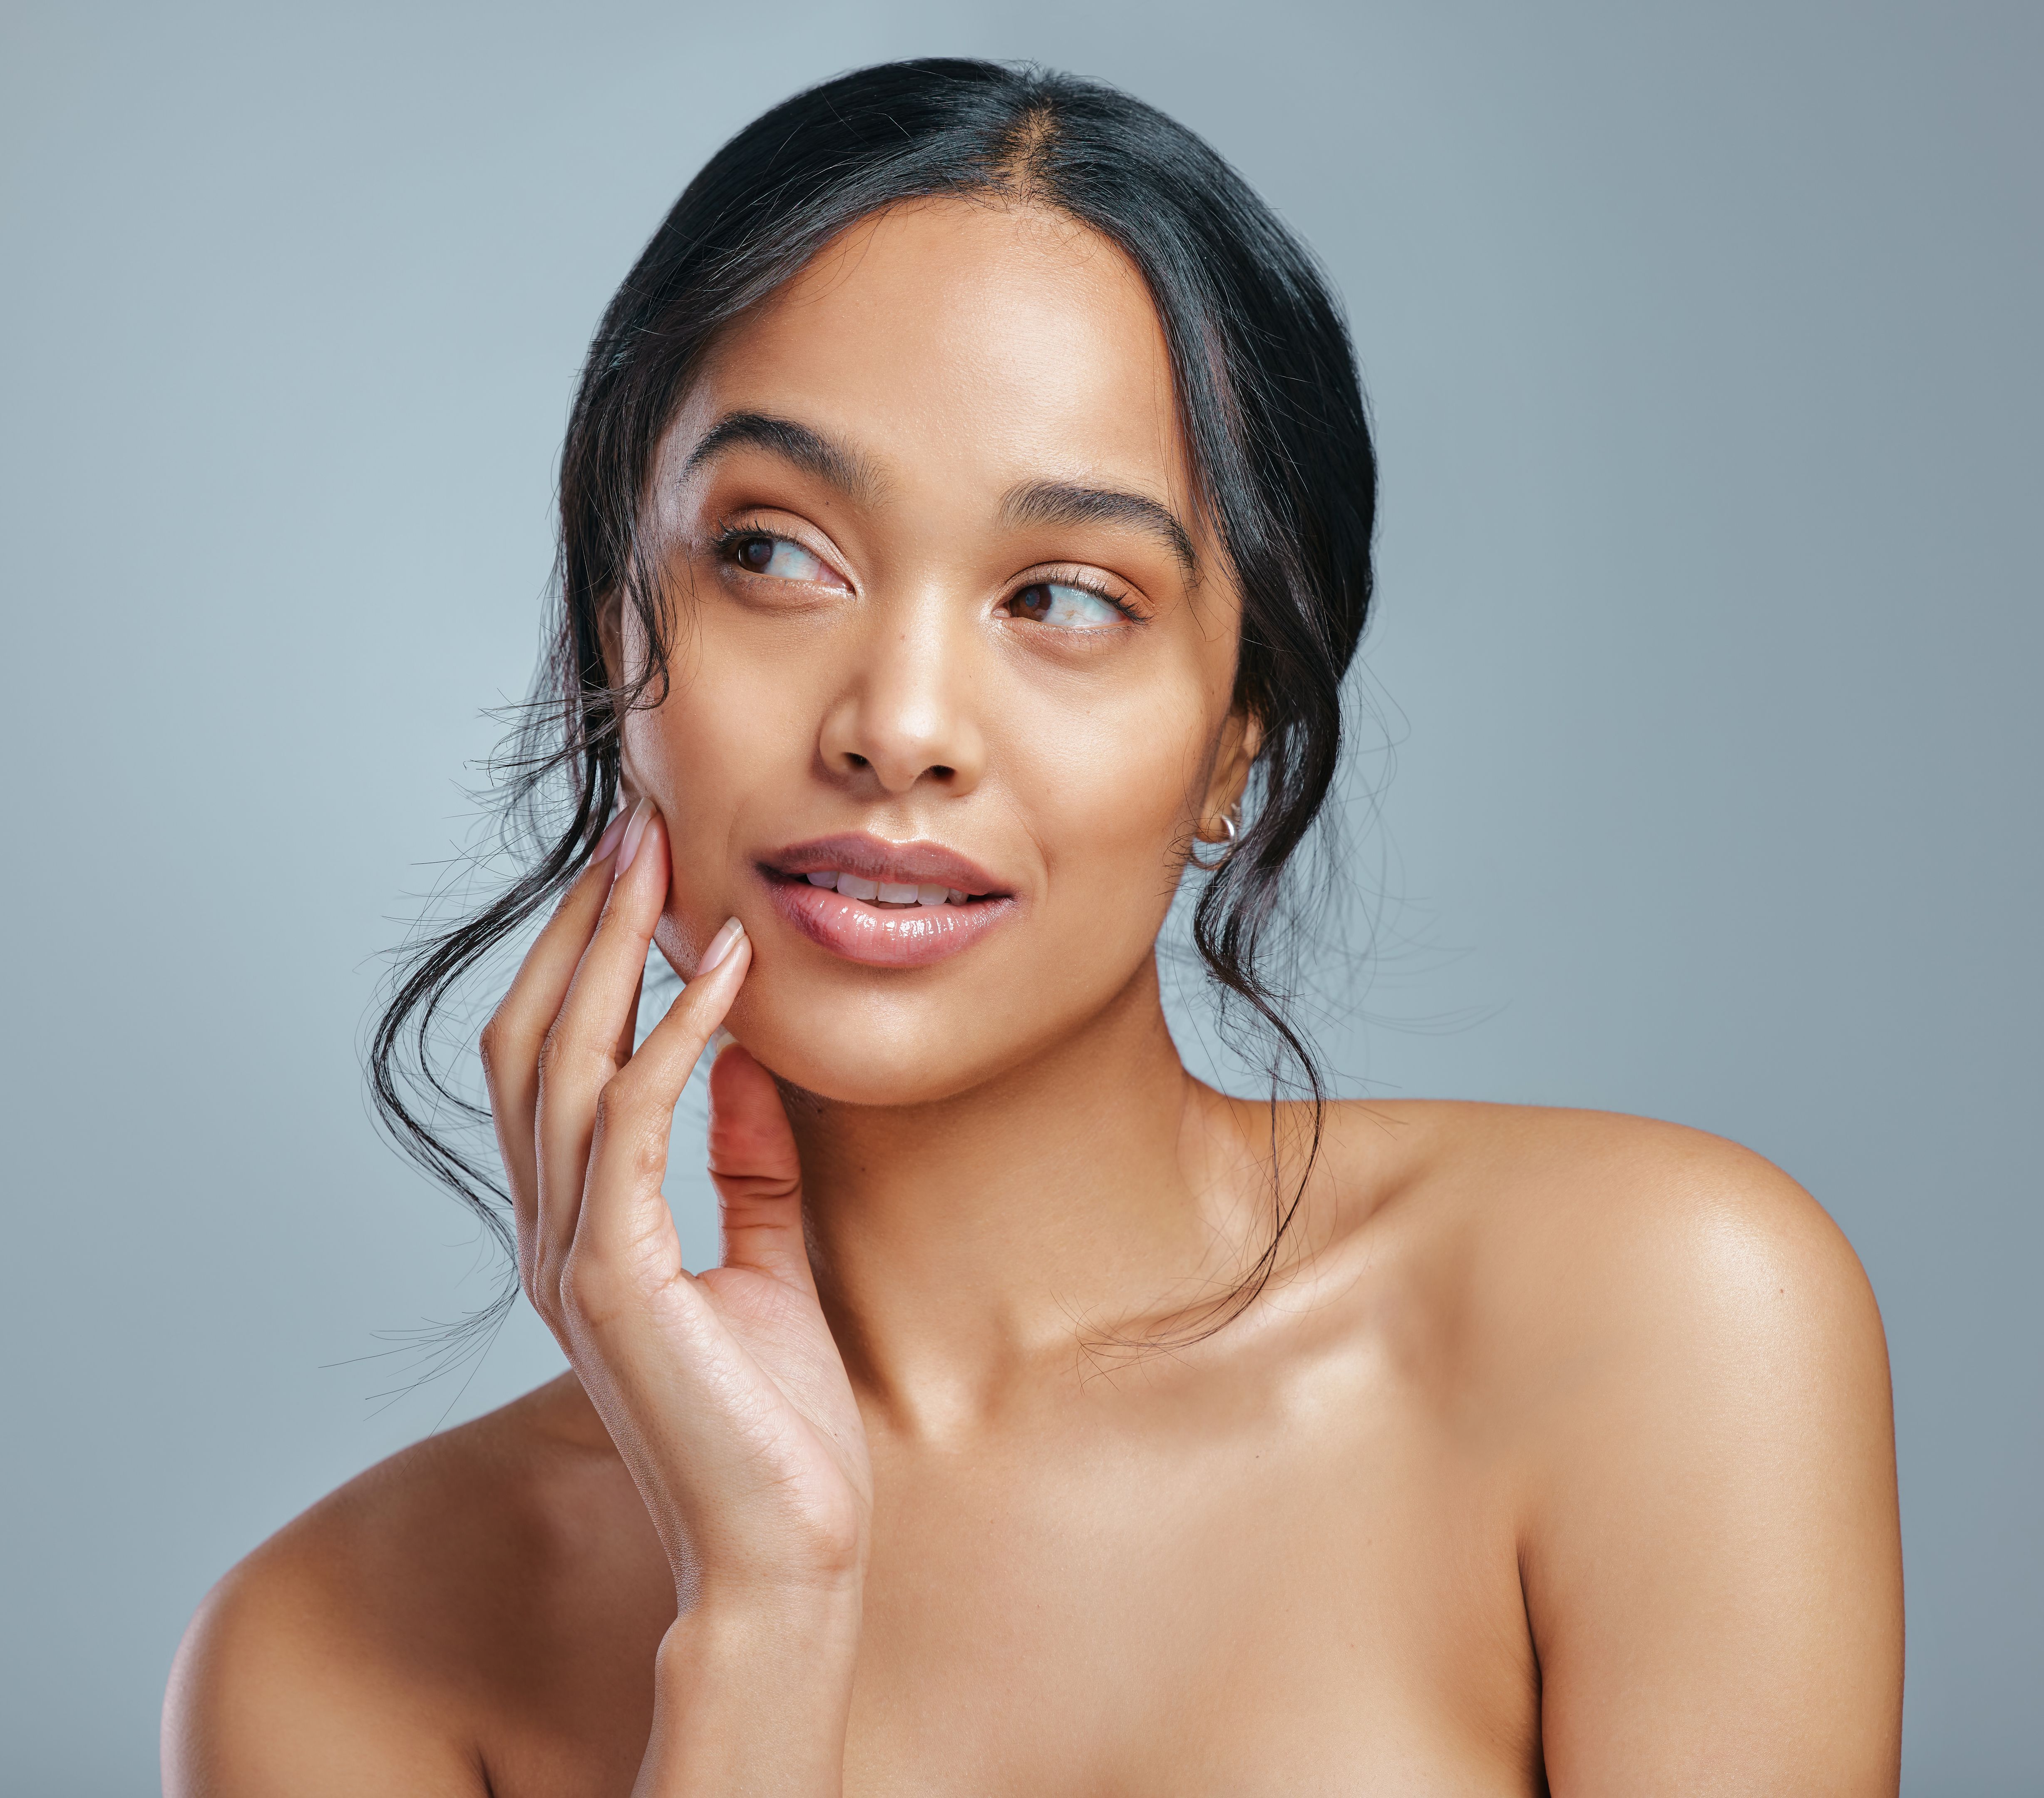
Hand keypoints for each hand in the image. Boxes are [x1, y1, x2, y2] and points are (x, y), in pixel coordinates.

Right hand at [480, 799, 871, 1606]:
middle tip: (636, 829)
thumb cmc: (774, 1420)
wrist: (787, 1548)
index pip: (552, 1061)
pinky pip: (631, 1122)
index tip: (641, 873)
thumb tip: (751, 1055)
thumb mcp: (763, 1258)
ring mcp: (571, 1255)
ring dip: (612, 953)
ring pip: (560, 1063)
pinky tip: (724, 972)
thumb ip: (743, 1163)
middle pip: (533, 1040)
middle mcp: (552, 1232)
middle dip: (580, 927)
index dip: (584, 959)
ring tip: (664, 864)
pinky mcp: (617, 1277)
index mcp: (579, 1228)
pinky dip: (675, 1035)